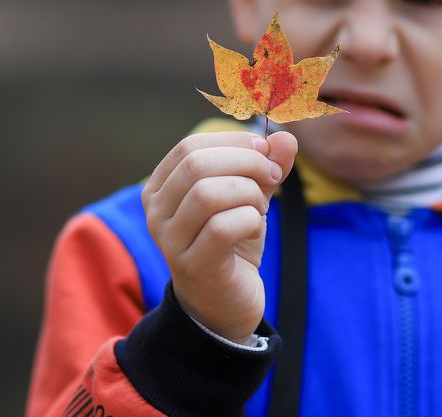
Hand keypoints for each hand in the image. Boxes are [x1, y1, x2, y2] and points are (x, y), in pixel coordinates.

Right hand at [143, 131, 297, 342]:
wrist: (225, 304)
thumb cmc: (231, 243)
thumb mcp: (249, 196)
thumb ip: (266, 165)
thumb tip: (286, 137)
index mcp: (161, 187)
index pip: (191, 146)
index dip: (234, 142)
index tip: (266, 153)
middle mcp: (156, 212)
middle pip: (197, 165)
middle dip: (247, 163)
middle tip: (271, 178)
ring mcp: (170, 241)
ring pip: (208, 193)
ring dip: (248, 193)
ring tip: (260, 207)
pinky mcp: (193, 265)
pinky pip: (222, 227)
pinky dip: (250, 219)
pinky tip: (255, 226)